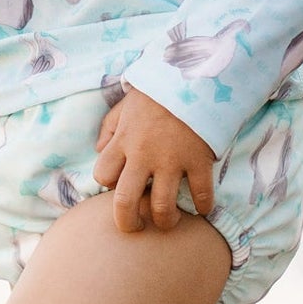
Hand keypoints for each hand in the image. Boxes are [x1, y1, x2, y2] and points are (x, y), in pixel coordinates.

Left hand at [92, 85, 217, 233]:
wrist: (193, 75)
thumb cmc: (158, 91)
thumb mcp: (125, 104)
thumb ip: (109, 127)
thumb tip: (100, 151)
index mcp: (123, 140)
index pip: (103, 175)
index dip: (109, 184)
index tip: (120, 184)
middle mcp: (143, 155)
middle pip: (125, 202)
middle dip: (128, 223)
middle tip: (135, 228)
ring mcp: (171, 160)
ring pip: (161, 206)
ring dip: (164, 220)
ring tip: (168, 220)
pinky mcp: (198, 160)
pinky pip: (200, 194)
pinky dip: (203, 206)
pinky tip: (203, 208)